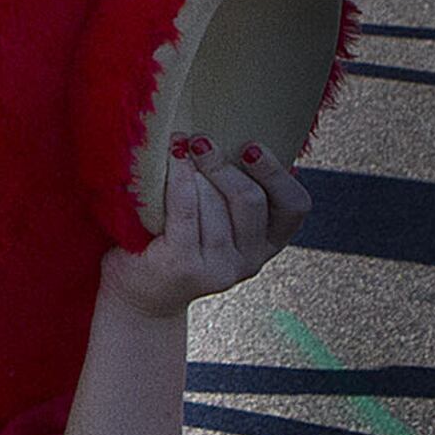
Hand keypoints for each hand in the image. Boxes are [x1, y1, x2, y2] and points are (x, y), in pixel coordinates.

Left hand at [102, 142, 310, 317]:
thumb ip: (230, 193)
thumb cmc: (174, 244)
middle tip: (201, 140)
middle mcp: (249, 260)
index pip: (294, 206)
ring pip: (216, 204)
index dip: (278, 174)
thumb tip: (228, 136)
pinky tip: (171, 161)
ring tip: (178, 148)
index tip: (251, 146)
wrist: (140, 297)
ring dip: (197, 170)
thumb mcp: (214, 222)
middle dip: (225, 165)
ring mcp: (219, 267)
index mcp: (266, 244)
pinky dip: (179, 180)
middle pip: (251, 200)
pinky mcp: (185, 266)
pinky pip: (187, 212)